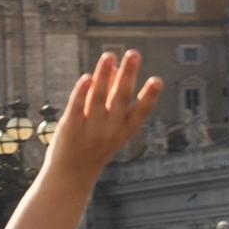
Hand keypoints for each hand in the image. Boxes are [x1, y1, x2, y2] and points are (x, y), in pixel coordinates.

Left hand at [41, 51, 162, 180]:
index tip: (157, 80)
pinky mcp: (70, 128)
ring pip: (98, 98)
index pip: (140, 112)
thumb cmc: (93, 147)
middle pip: (120, 98)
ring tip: (109, 56)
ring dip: (104, 75)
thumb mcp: (110, 127)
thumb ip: (111, 99)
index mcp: (124, 131)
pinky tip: (86, 77)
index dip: (149, 96)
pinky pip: (77, 107)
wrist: (72, 175)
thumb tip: (114, 68)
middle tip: (134, 53)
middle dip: (128, 75)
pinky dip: (82, 92)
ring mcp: (90, 130)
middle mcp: (110, 130)